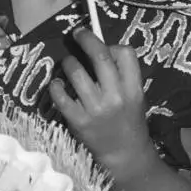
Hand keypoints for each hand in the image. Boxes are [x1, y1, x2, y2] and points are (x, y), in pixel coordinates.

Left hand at [49, 27, 154, 180]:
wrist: (125, 157)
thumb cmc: (128, 122)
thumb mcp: (135, 97)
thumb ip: (122, 75)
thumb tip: (99, 47)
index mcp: (133, 89)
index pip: (125, 53)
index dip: (112, 45)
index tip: (104, 46)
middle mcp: (115, 96)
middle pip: (99, 55)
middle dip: (86, 38)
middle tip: (77, 33)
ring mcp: (95, 109)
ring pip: (75, 72)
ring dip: (68, 63)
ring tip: (68, 65)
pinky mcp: (78, 121)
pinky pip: (60, 96)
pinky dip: (56, 86)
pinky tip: (57, 85)